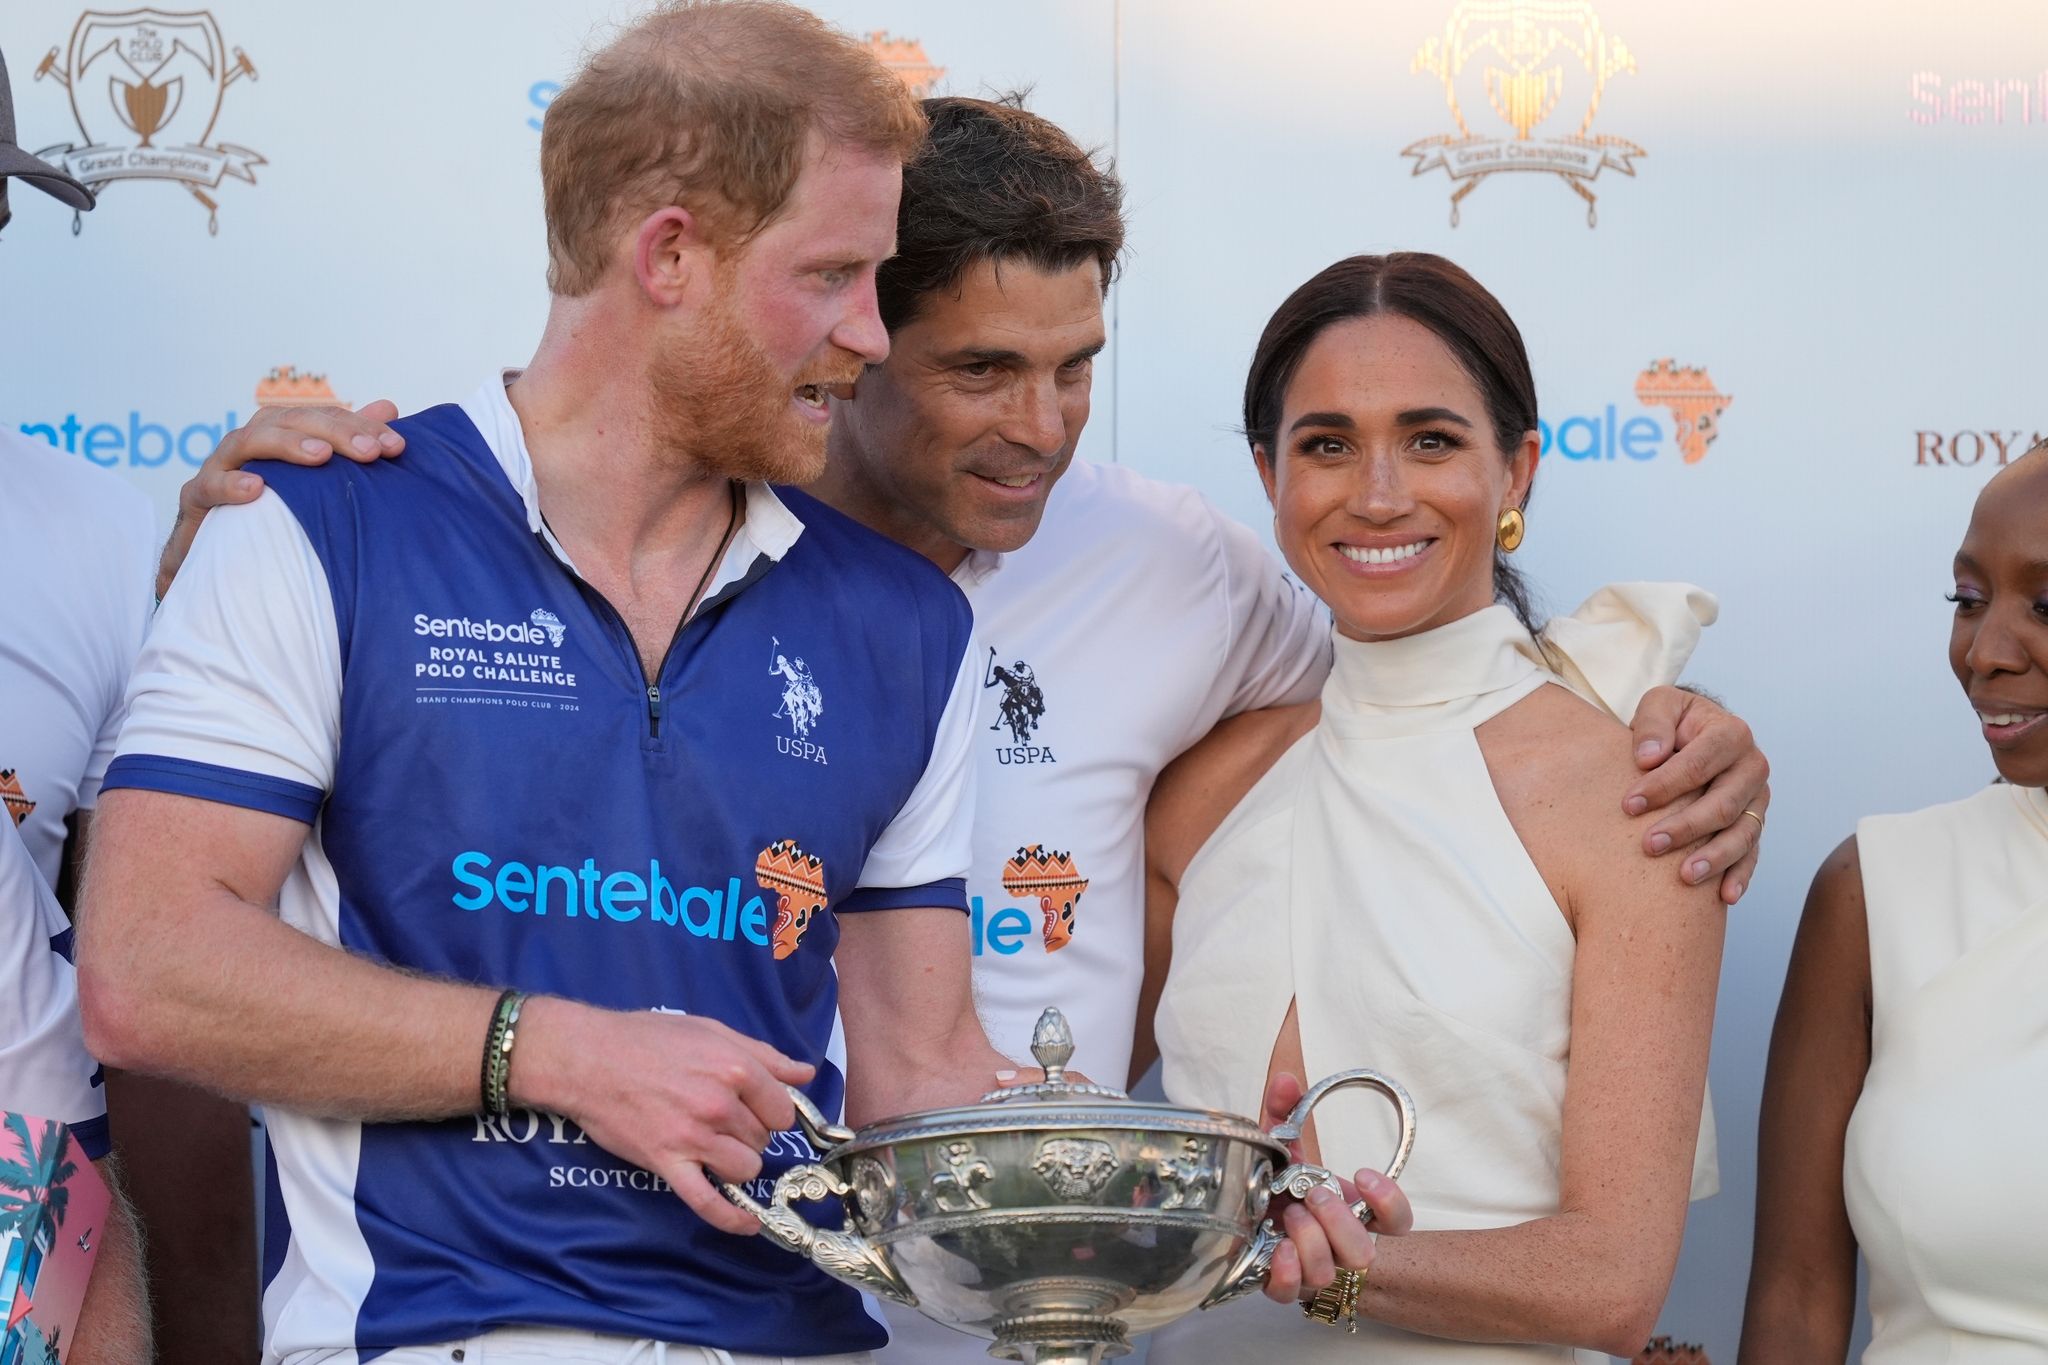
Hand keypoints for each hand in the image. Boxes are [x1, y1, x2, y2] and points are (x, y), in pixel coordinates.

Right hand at [157, 400, 404, 598]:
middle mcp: (251, 445)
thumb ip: (347, 444)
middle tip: (370, 452)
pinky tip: (256, 489)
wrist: (216, 560)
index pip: (321, 418)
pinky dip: (230, 485)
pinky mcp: (197, 500)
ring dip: (285, 445)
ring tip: (321, 456)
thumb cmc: (274, 514)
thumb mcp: (317, 482)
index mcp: (280, 436)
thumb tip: (389, 406)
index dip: (358, 426)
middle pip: (287, 421)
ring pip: (246, 441)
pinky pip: (208, 487)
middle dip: (333, 432)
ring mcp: (220, 469)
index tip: (396, 446)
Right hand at [510, 998, 815, 1235]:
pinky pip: (708, 1202)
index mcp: (735, 1068)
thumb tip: (805, 1072)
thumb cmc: (647, 1038)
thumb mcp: (711, 1031)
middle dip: (749, 1133)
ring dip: (737, 1162)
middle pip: (763, 1139)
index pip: (782, 1110)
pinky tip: (748, 1224)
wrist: (587, 1058)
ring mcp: (693, 1138)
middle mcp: (719, 1105)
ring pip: (746, 1168)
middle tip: (721, 1118)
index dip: (771, 1111)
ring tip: (715, 1146)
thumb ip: (763, 1055)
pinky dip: (731, 1218)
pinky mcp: (667, 1164)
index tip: (755, 1108)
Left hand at [1257, 1072, 1413, 1304]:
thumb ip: (1286, 1114)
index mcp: (1353, 1214)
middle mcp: (1339, 1247)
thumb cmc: (1279, 1187)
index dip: (1389, 1202)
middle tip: (1312, 1194)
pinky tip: (1278, 1249)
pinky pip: (1291, 1294)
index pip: (1397, 1222)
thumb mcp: (1284, 1149)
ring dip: (1309, 1240)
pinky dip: (1285, 1273)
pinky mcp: (1282, 1286)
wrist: (1253, 1228)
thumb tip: (1286, 1080)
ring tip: (1290, 1214)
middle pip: (1364, 1253)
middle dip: (1337, 1220)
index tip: (1361, 1173)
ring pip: (1329, 1273)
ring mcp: (1313, 1270)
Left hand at [1624, 685, 1770, 905]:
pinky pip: (1752, 854)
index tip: (1629, 805)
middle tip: (1648, 845)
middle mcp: (1752, 767)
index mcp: (1731, 734)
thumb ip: (1653, 723)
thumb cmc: (1671, 722)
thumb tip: (1649, 757)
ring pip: (1742, 833)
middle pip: (1723, 803)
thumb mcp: (1659, 706)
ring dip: (1714, 857)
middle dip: (1685, 826)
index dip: (1664, 785)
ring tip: (1684, 876)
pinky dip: (1740, 875)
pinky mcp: (1753, 824)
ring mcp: (1756, 800)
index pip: (1700, 763)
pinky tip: (1724, 896)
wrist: (1692, 733)